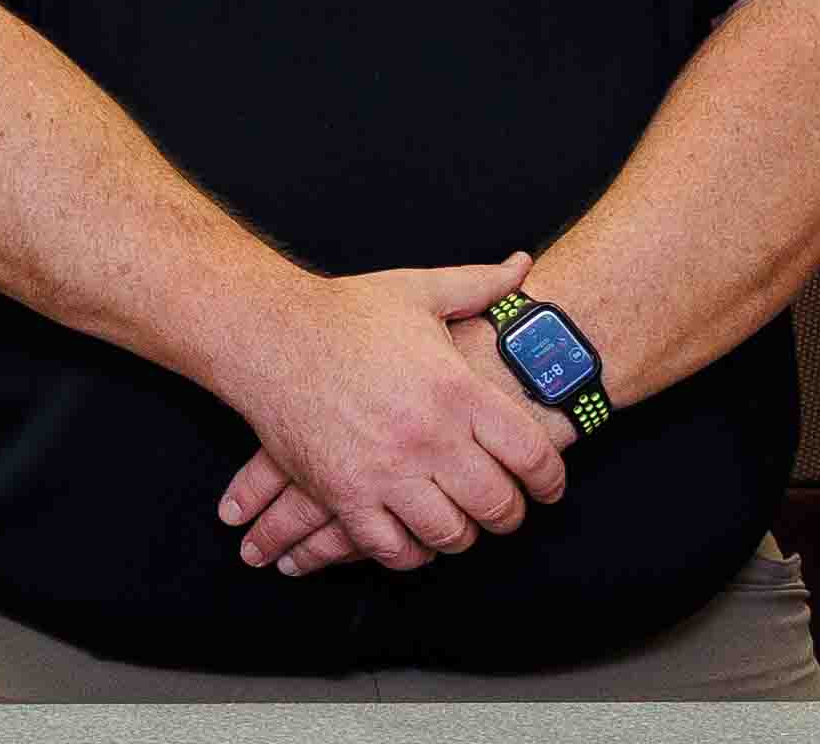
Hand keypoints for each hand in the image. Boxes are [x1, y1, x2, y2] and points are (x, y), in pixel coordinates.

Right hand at [205, 262, 567, 574]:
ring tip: (463, 523)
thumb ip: (479, 284)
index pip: (530, 454)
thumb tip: (523, 266)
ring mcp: (385, 470)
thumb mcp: (418, 291)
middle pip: (496, 503)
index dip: (551, 479)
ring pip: (449, 534)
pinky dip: (411, 552)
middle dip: (510, 514)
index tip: (549, 486)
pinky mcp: (345, 493)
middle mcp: (427, 436)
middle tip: (507, 509)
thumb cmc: (345, 312)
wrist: (268, 333)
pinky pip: (392, 549)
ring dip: (463, 535)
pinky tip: (416, 537)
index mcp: (455, 388)